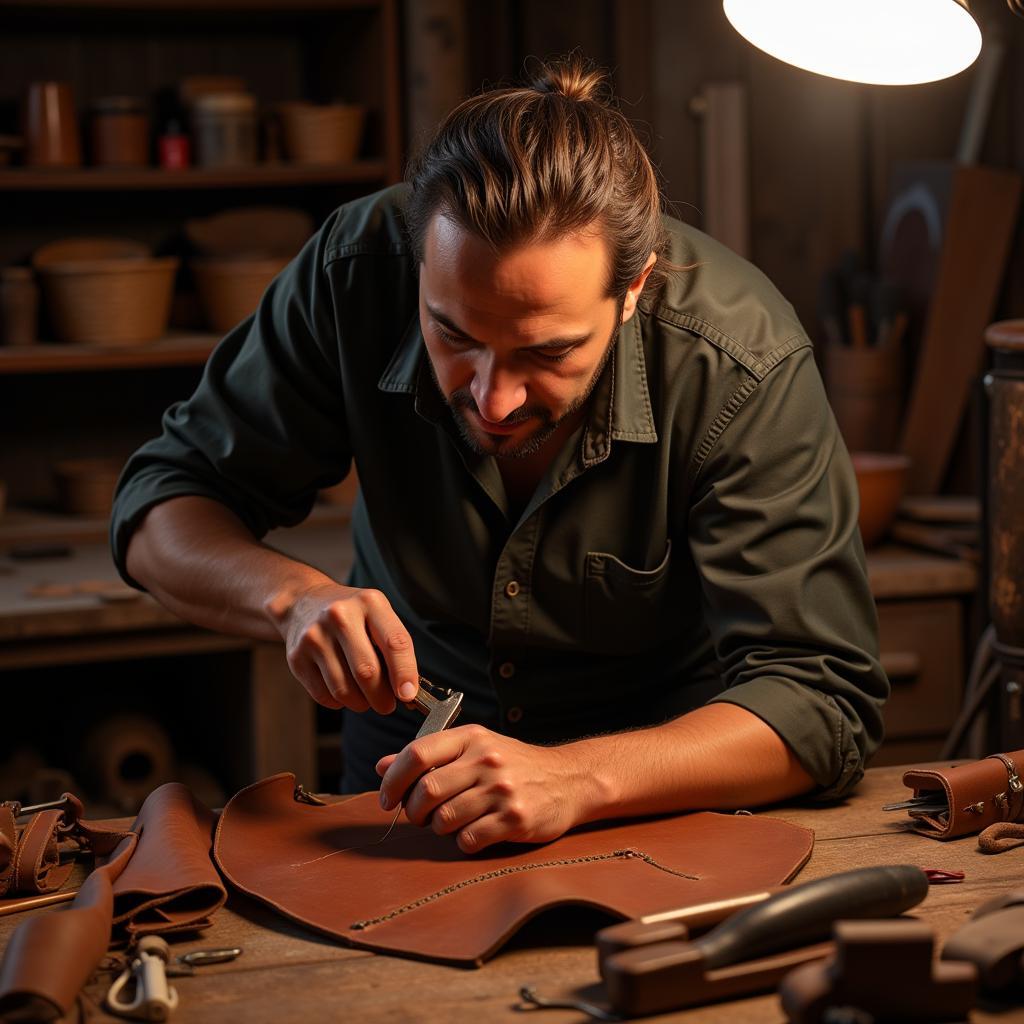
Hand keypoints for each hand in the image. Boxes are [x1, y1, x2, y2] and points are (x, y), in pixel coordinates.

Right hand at [266, 581, 417, 712]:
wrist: (304, 602)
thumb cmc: (352, 615)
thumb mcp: (377, 615)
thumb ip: (394, 648)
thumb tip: (407, 692)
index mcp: (370, 603)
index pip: (394, 643)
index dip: (405, 673)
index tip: (409, 695)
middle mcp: (340, 616)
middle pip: (367, 672)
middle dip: (382, 698)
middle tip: (387, 705)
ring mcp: (315, 636)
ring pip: (344, 690)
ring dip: (361, 703)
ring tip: (366, 698)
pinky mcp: (297, 657)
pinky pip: (324, 695)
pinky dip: (339, 702)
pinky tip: (344, 690)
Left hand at [375, 725, 589, 853]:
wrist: (569, 780)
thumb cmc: (515, 764)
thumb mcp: (474, 748)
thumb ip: (430, 756)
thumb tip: (382, 766)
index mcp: (472, 738)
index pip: (417, 753)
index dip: (393, 779)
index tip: (386, 798)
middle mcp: (486, 760)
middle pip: (426, 790)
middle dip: (414, 810)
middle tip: (420, 816)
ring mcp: (502, 790)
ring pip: (444, 819)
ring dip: (439, 828)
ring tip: (452, 822)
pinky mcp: (514, 819)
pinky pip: (468, 840)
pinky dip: (463, 842)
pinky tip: (475, 832)